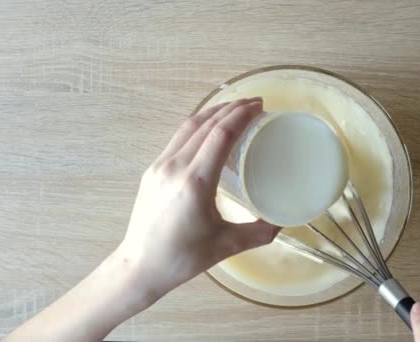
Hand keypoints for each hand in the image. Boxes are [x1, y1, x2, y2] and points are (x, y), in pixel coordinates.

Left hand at [118, 97, 279, 297]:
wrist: (139, 266)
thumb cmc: (181, 257)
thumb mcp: (227, 245)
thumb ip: (259, 233)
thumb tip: (280, 222)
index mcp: (195, 181)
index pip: (220, 134)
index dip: (241, 115)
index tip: (259, 105)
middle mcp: (175, 167)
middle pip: (205, 124)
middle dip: (231, 108)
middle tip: (254, 103)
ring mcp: (160, 166)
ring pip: (188, 127)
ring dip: (212, 112)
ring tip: (233, 108)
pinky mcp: (153, 171)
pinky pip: (177, 138)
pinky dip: (197, 126)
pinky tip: (208, 129)